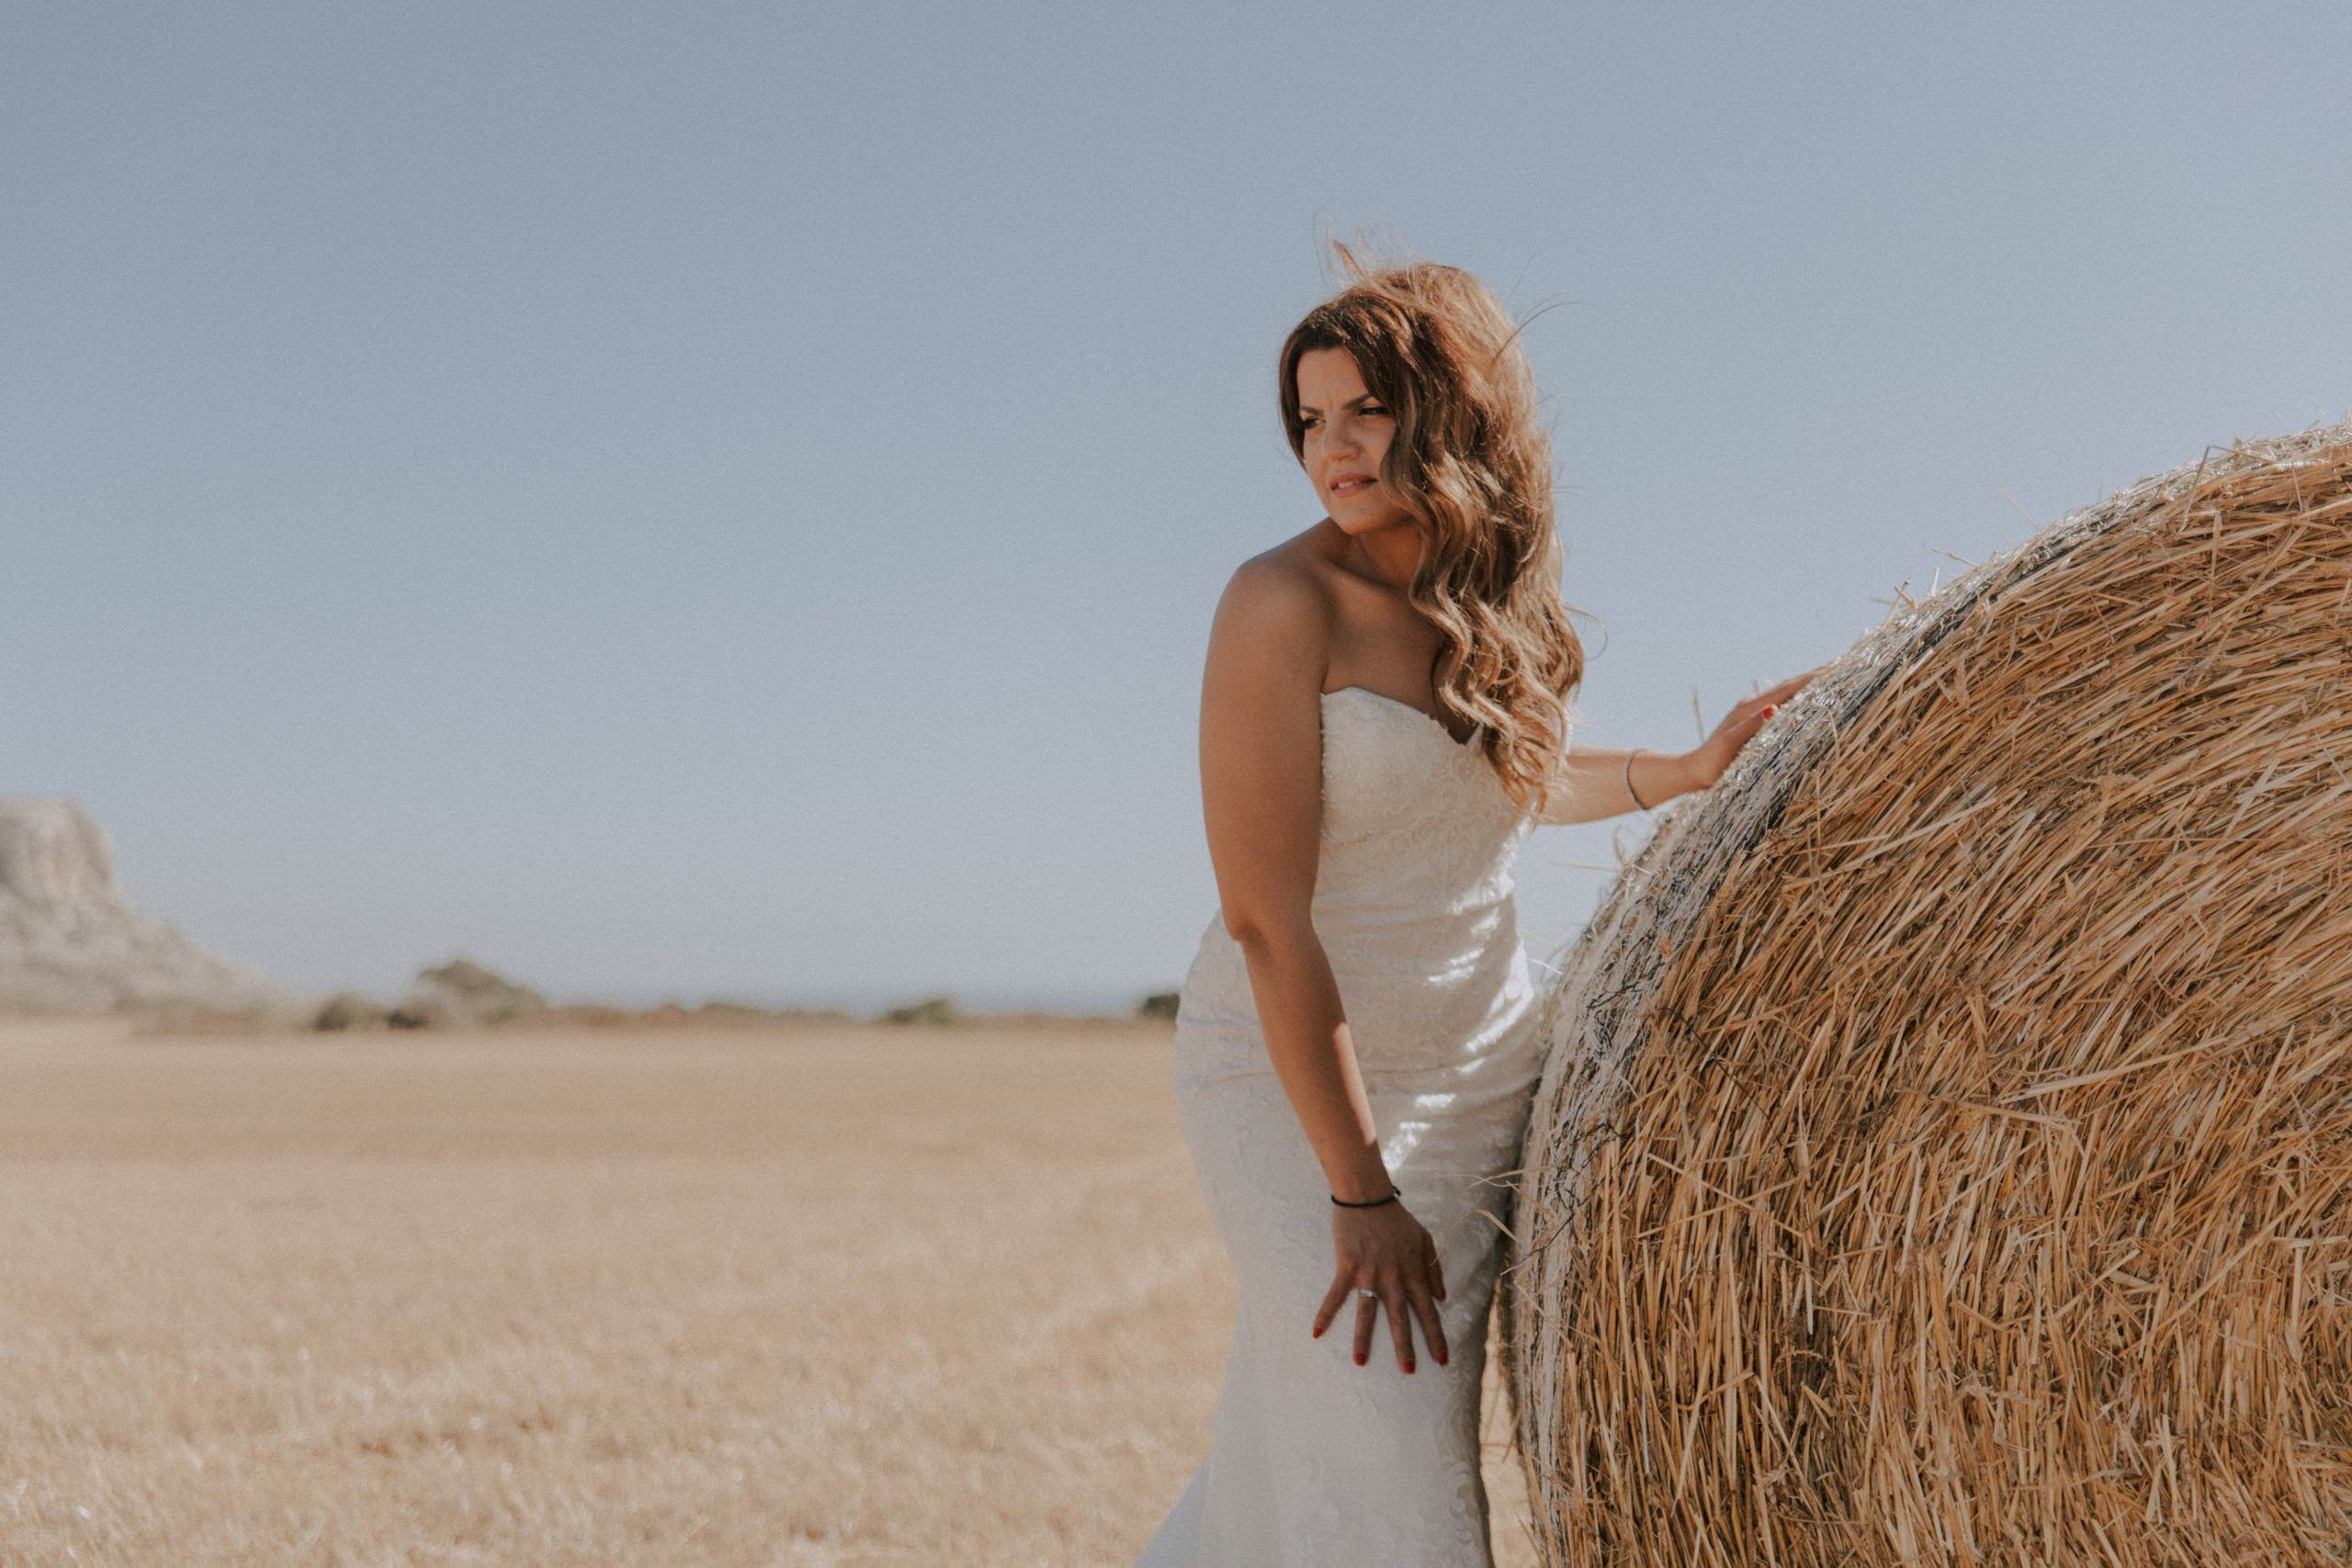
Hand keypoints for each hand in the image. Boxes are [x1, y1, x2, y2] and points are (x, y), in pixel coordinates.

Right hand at [1311, 1199, 1448, 1372]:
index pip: (1428, 1311)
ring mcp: (1369, 1274)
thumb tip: (1442, 1297)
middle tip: (1409, 1371)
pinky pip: (1336, 1296)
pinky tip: (1316, 1332)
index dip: (1436, 1337)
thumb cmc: (1397, 1219)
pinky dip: (1325, 1313)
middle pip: (1400, 1319)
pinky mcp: (1347, 1268)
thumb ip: (1434, 1269)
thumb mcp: (1425, 1240)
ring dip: (1364, 1338)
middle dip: (1405, 1347)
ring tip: (1360, 1362)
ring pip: (1368, 1313)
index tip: (1441, 1360)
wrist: (1368, 1197)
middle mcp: (1394, 1278)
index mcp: (1414, 1273)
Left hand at [1681, 667, 1821, 791]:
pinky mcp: (1751, 720)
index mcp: (1749, 709)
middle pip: (1788, 686)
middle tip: (1840, 664)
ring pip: (1784, 693)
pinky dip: (1795, 696)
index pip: (1785, 690)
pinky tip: (1805, 698)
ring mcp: (1751, 711)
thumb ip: (1750, 727)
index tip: (1833, 668)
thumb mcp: (1730, 745)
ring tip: (1829, 675)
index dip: (1810, 679)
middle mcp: (1751, 705)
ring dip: (1806, 683)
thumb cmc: (1712, 763)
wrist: (1694, 771)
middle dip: (1813, 676)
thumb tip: (1773, 708)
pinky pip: (1779, 703)